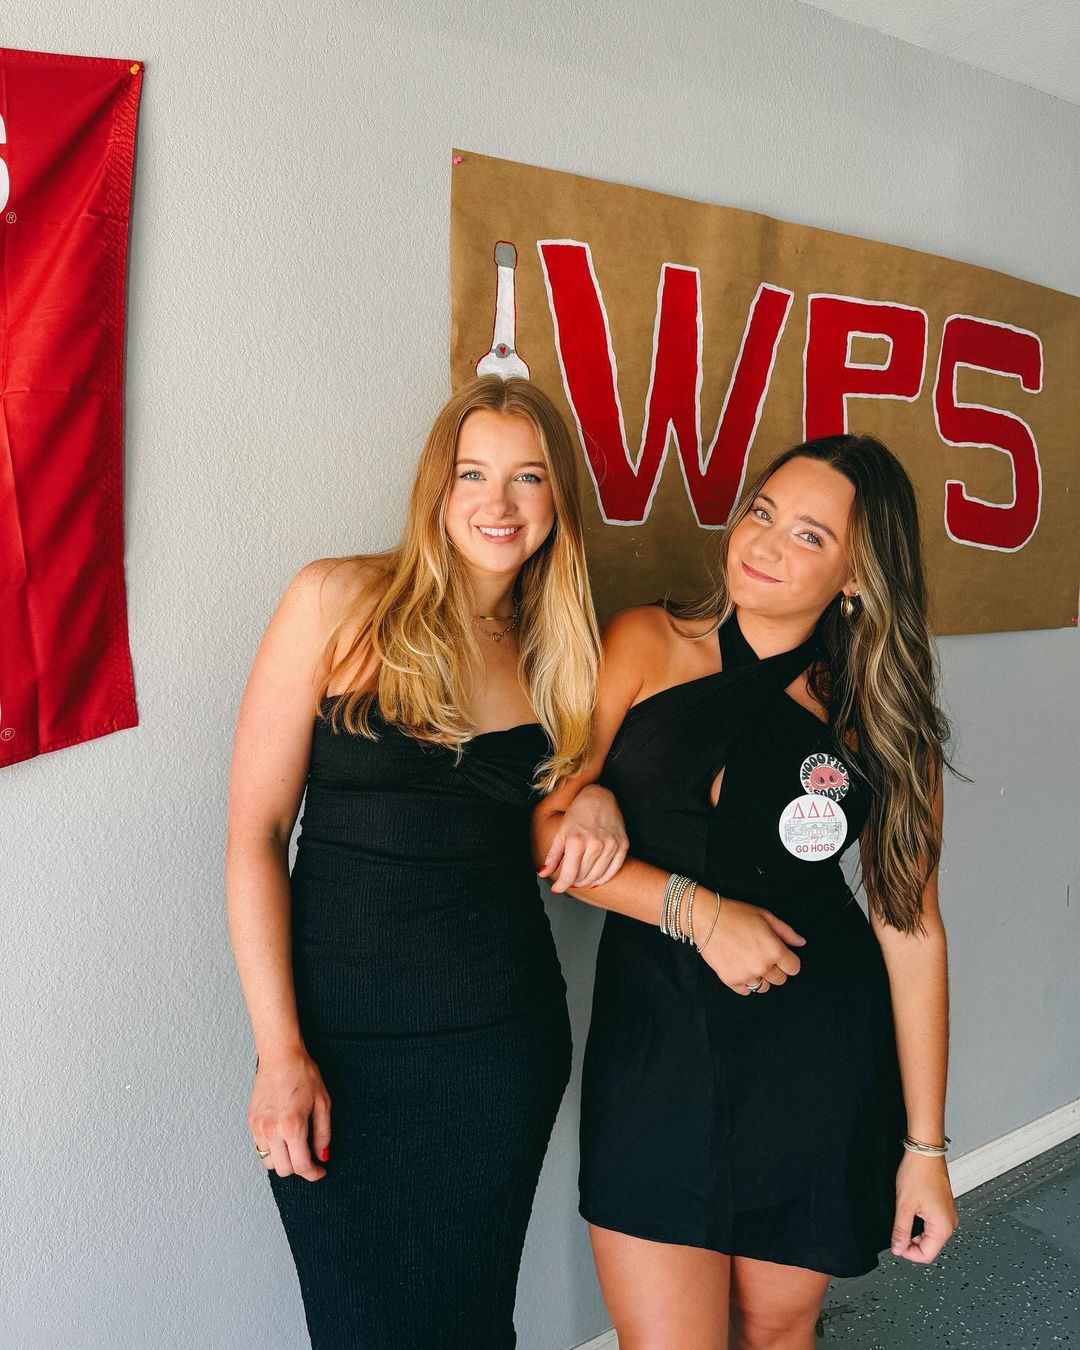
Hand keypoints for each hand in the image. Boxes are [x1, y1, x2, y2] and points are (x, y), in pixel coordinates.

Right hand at [248, 1047, 331, 1180]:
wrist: (280, 1056)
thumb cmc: (303, 1074)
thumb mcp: (323, 1102)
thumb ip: (323, 1133)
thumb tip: (322, 1155)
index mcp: (292, 1126)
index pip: (301, 1165)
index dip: (313, 1174)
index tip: (320, 1171)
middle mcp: (272, 1130)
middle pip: (284, 1170)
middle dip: (299, 1168)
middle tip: (309, 1157)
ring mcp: (259, 1127)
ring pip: (269, 1162)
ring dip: (283, 1160)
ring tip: (295, 1145)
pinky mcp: (251, 1122)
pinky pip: (260, 1147)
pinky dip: (272, 1149)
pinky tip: (282, 1136)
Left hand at [540, 786, 628, 892]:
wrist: (600, 797)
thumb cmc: (578, 812)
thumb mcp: (561, 832)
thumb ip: (553, 855)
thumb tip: (543, 873)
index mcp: (576, 841)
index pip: (568, 875)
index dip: (561, 886)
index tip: (557, 889)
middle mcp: (595, 844)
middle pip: (582, 877)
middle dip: (573, 882)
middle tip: (568, 880)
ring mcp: (610, 846)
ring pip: (597, 876)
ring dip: (586, 882)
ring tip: (580, 880)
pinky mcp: (622, 845)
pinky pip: (613, 871)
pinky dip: (603, 879)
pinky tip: (595, 880)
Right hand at [695, 892, 805, 995]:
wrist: (706, 919)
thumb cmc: (735, 914)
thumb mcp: (765, 916)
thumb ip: (786, 932)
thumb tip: (801, 943)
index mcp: (774, 950)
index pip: (794, 968)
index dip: (788, 961)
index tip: (780, 955)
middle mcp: (762, 966)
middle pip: (780, 979)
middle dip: (774, 968)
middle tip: (761, 954)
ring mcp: (746, 975)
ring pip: (763, 987)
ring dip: (760, 977)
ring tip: (748, 961)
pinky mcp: (731, 981)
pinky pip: (746, 991)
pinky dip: (745, 982)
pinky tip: (739, 967)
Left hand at [890, 1151, 957, 1262]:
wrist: (925, 1151)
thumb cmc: (918, 1173)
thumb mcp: (904, 1205)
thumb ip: (901, 1230)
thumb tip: (898, 1248)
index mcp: (943, 1226)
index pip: (926, 1255)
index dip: (909, 1253)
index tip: (896, 1245)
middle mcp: (949, 1222)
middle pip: (929, 1246)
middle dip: (911, 1243)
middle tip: (897, 1232)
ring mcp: (947, 1214)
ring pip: (930, 1235)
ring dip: (915, 1233)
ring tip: (903, 1219)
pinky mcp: (943, 1206)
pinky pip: (932, 1224)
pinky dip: (920, 1223)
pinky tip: (910, 1213)